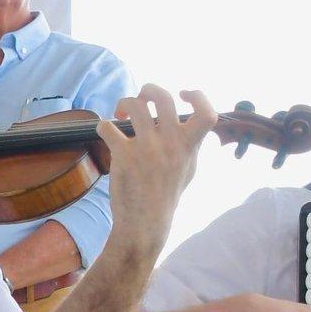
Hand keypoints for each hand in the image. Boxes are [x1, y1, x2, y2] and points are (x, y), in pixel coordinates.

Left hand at [99, 86, 216, 258]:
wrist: (145, 221)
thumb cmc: (166, 194)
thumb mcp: (189, 169)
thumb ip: (192, 145)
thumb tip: (191, 124)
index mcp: (189, 146)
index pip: (207, 114)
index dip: (198, 96)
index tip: (183, 94)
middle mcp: (170, 144)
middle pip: (163, 98)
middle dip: (148, 89)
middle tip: (141, 98)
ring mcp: (147, 148)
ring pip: (134, 106)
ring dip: (124, 103)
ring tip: (121, 114)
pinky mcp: (124, 155)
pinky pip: (108, 127)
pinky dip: (103, 125)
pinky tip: (105, 131)